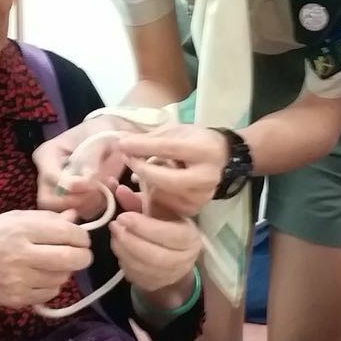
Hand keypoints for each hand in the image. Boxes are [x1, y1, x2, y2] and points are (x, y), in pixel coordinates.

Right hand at [0, 211, 92, 312]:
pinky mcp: (18, 299)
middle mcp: (22, 254)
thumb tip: (75, 218)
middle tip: (81, 254)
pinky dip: (51, 285)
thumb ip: (45, 219)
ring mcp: (20, 279)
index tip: (81, 238)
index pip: (67, 232)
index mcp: (20, 229)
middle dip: (83, 256)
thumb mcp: (11, 220)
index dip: (81, 236)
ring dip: (65, 271)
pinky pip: (50, 293)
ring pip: (63, 277)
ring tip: (52, 264)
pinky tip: (39, 277)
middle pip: (71, 258)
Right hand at [34, 119, 127, 219]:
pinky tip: (107, 194)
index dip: (71, 185)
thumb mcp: (99, 137)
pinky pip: (80, 214)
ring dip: (89, 204)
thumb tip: (88, 178)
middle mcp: (47, 176)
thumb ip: (92, 156)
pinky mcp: (73, 202)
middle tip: (99, 192)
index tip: (93, 182)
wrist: (112, 138)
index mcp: (47, 155)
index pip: (50, 177)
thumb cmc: (102, 132)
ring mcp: (58, 192)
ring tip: (107, 187)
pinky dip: (96, 208)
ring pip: (64, 212)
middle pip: (49, 201)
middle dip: (76, 200)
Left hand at [109, 185, 201, 296]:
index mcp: (189, 236)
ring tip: (115, 236)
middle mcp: (185, 259)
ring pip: (143, 268)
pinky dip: (124, 263)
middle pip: (154, 255)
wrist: (175, 252)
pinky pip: (137, 277)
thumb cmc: (166, 224)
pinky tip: (120, 250)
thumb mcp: (156, 209)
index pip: (167, 234)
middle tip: (114, 226)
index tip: (122, 217)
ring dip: (123, 251)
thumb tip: (118, 189)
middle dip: (130, 241)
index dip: (143, 227)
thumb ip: (137, 200)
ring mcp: (171, 275)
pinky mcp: (157, 285)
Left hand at [115, 125, 229, 217]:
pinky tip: (149, 183)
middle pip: (168, 180)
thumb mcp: (174, 132)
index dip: (143, 147)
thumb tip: (121, 143)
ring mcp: (202, 196)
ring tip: (142, 168)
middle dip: (143, 170)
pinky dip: (150, 194)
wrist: (218, 158)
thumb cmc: (192, 141)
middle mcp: (208, 177)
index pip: (169, 149)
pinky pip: (164, 205)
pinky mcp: (194, 208)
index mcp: (206, 151)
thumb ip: (150, 138)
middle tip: (127, 159)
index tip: (122, 144)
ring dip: (146, 182)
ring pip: (163, 194)